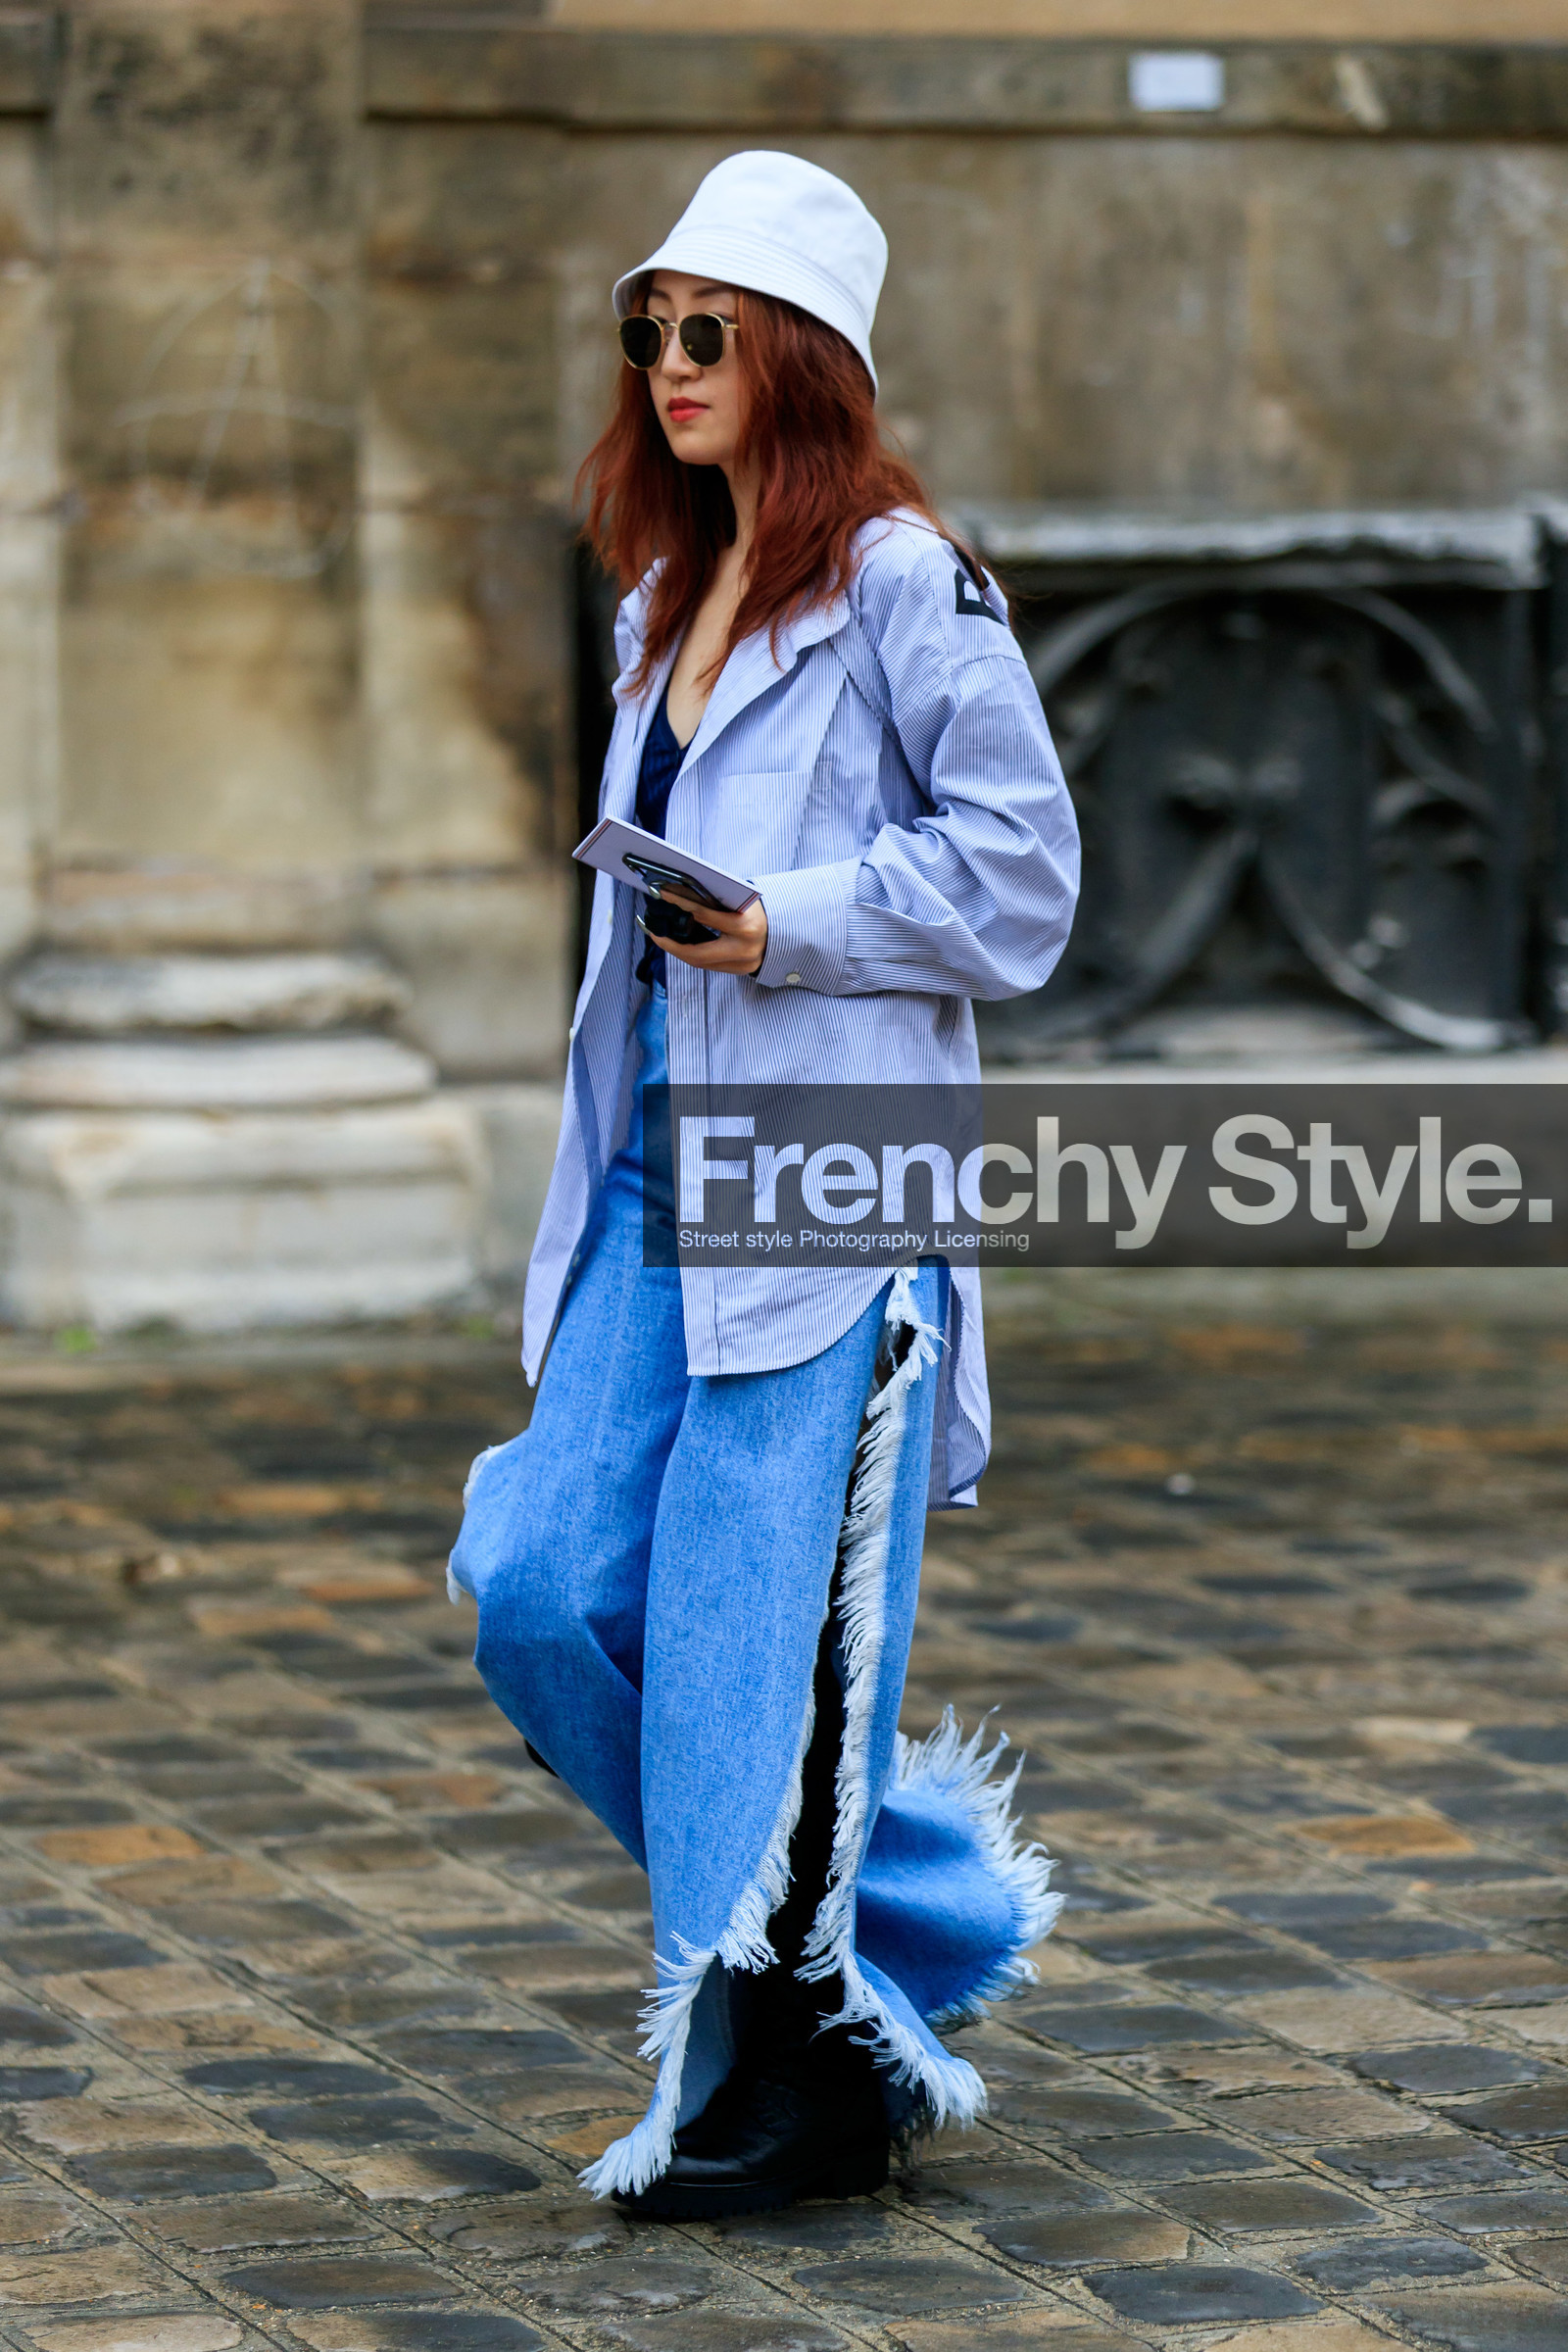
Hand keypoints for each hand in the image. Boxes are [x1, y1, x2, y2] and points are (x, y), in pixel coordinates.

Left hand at [649, 886, 768, 976]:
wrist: (785, 928)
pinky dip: (692, 954)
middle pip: (696, 953)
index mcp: (745, 926)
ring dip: (678, 951)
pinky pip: (709, 965)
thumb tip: (680, 893)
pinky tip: (680, 945)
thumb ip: (715, 900)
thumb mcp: (739, 899)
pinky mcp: (741, 971)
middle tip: (653, 932)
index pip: (704, 915)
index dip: (680, 904)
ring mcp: (743, 964)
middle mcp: (744, 949)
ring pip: (700, 962)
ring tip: (662, 938)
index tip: (662, 894)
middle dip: (670, 944)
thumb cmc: (758, 909)